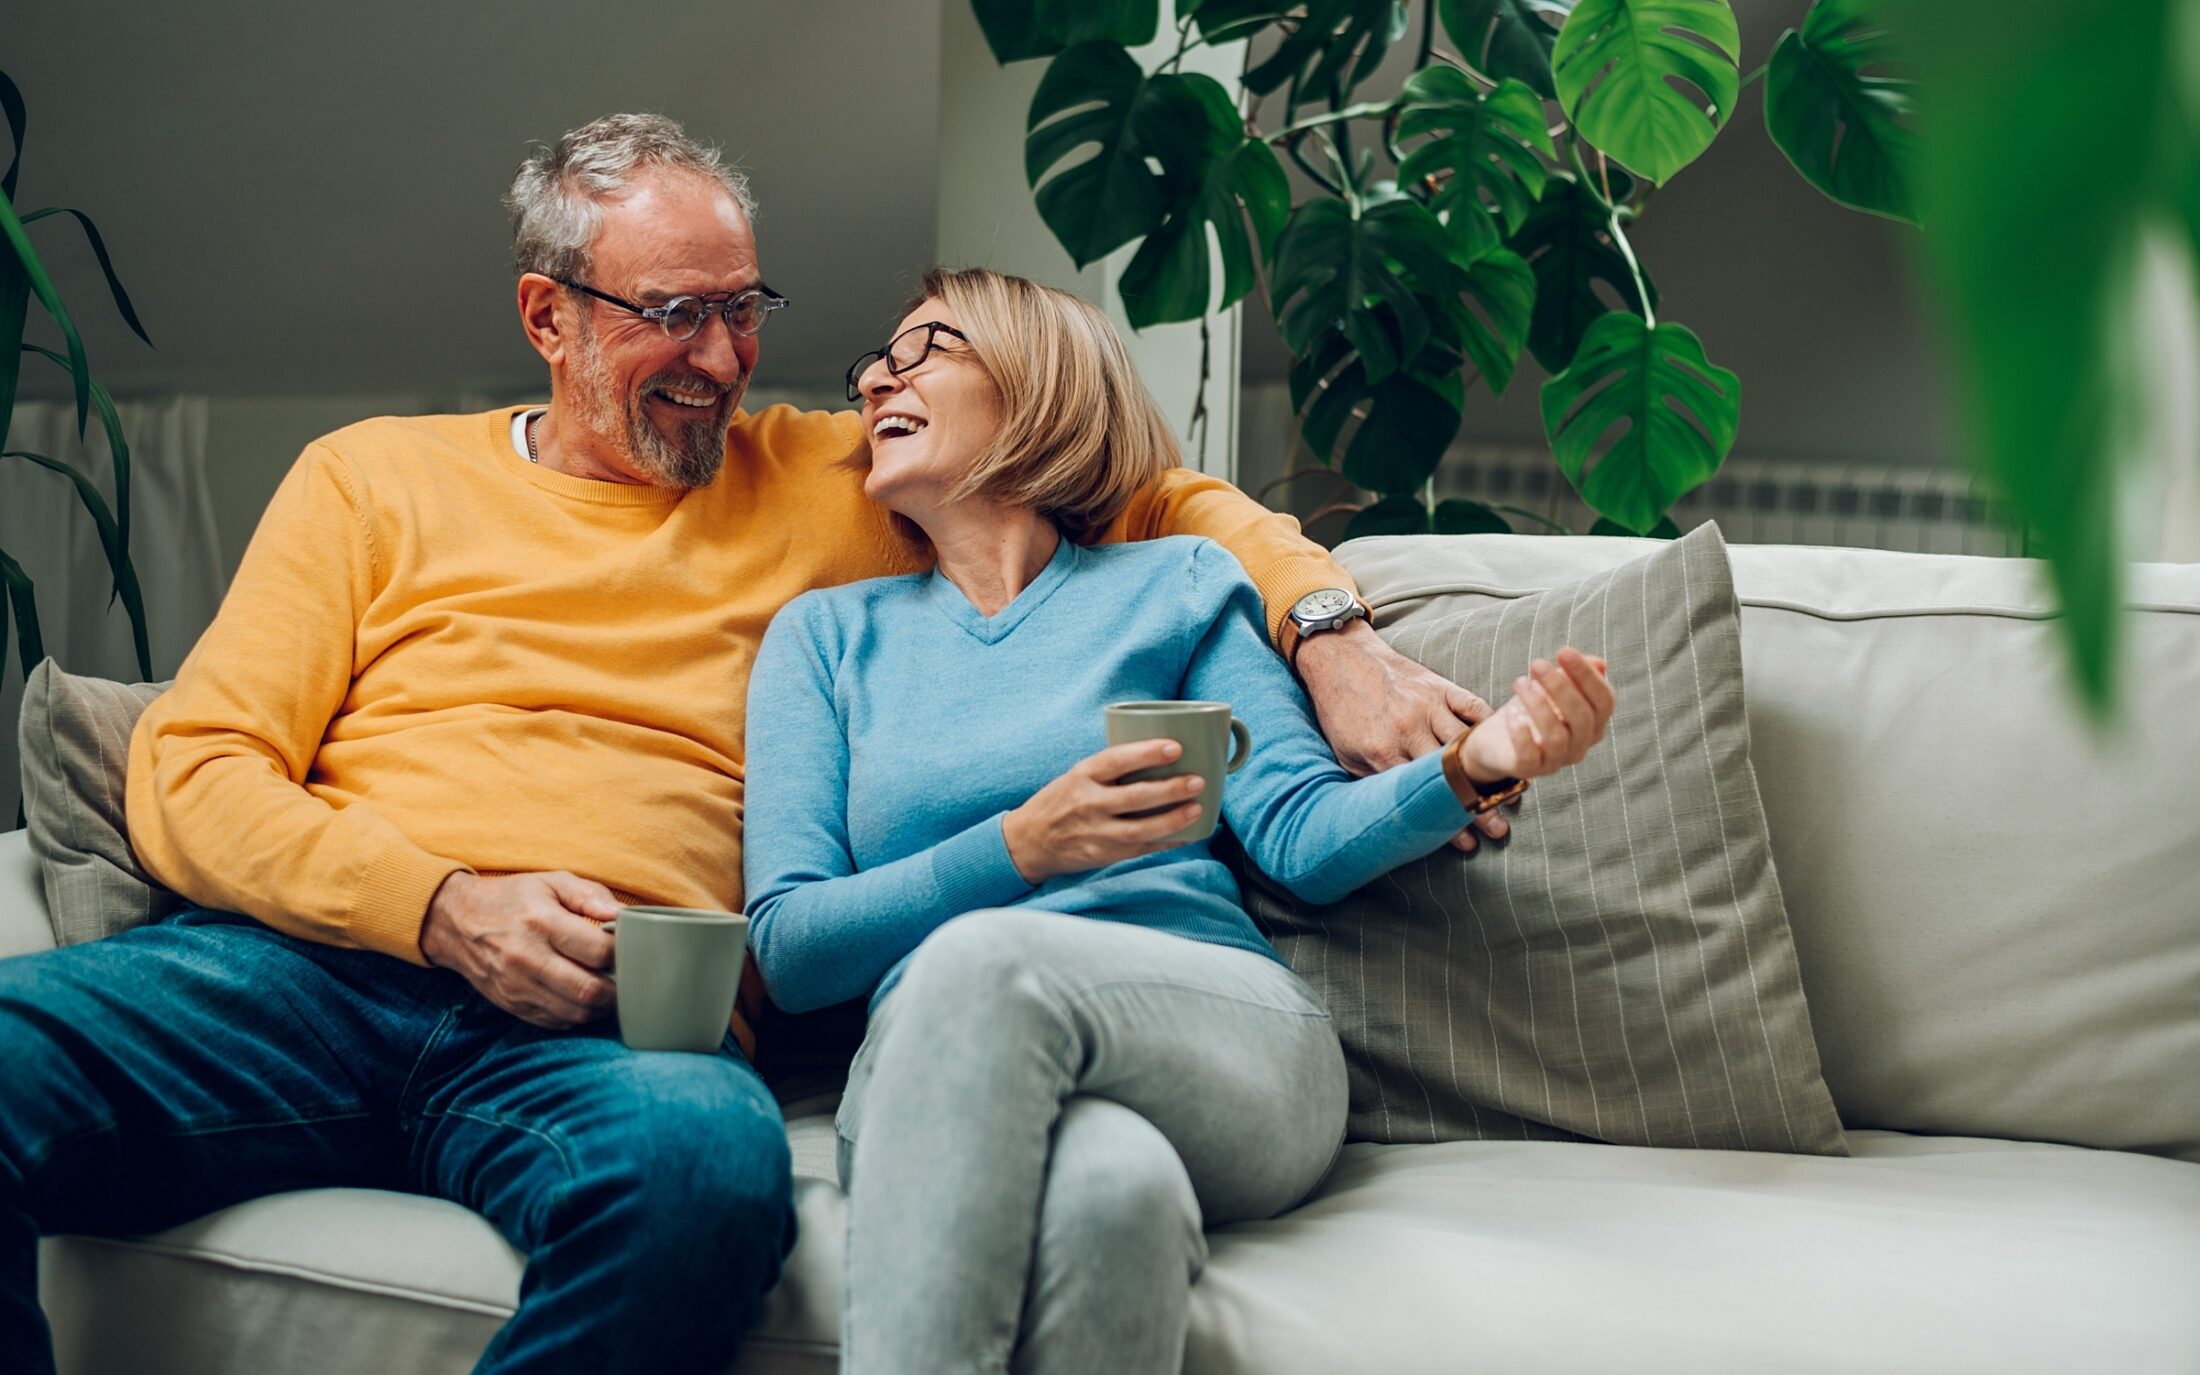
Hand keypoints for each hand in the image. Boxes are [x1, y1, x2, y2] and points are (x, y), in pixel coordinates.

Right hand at [419, 870, 619, 1028]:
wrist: (456, 921)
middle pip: (588, 990)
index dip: (623, 954)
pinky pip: (555, 1022)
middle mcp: (528, 958)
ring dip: (600, 1008)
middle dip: (618, 990)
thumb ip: (590, 895)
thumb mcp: (551, 882)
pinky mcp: (512, 1004)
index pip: (597, 951)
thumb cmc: (512, 899)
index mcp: (542, 922)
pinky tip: (584, 1000)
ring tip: (611, 992)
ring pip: (574, 1013)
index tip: (633, 950)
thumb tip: (623, 915)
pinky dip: (577, 1016)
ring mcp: (517, 986)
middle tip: (630, 980)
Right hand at [1002, 739, 1210, 884]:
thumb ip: (1111, 769)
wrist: (1029, 841)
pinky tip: (1187, 834)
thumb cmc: (1061, 801)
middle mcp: (1087, 804)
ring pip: (1140, 829)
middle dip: (1170, 789)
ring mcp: (1095, 833)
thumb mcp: (1077, 775)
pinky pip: (1140, 850)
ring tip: (1197, 809)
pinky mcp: (1103, 855)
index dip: (1147, 753)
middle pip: (1134, 797)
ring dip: (1172, 820)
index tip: (1175, 747)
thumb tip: (1161, 756)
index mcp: (1082, 775)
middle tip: (1197, 781)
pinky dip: (1166, 842)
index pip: (1116, 760)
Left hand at [1293, 618, 1510, 853]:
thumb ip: (1372, 780)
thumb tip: (1396, 813)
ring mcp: (1427, 705)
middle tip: (1499, 830)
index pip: (1421, 795)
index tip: (1468, 844)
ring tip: (1513, 796)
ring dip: (1492, 773)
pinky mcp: (1440, 686)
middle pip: (1451, 775)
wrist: (1340, 658)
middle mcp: (1408, 728)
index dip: (1446, 822)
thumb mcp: (1345, 753)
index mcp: (1382, 750)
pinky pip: (1474, 708)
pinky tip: (1509, 747)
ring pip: (1468, 745)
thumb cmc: (1341, 711)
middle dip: (1476, 805)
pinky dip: (1493, 728)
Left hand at [1459, 648, 1615, 784]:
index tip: (1564, 651)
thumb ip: (1574, 675)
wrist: (1496, 739)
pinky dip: (1521, 734)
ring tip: (1520, 682)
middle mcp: (1580, 745)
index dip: (1587, 676)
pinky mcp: (1529, 769)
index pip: (1604, 701)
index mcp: (1593, 724)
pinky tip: (1512, 713)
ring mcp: (1556, 761)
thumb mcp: (1551, 687)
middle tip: (1537, 664)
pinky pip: (1530, 756)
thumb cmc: (1530, 708)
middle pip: (1582, 718)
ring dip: (1538, 705)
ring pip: (1557, 736)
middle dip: (1560, 687)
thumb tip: (1599, 664)